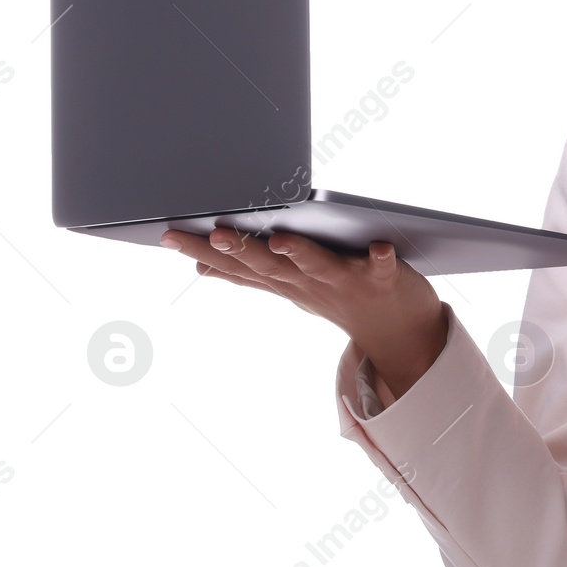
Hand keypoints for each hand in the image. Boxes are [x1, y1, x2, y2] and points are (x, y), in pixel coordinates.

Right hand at [160, 228, 447, 400]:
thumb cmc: (340, 296)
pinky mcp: (383, 278)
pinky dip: (381, 258)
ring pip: (319, 265)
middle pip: (270, 265)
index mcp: (285, 280)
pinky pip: (382, 267)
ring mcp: (346, 282)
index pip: (238, 265)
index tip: (169, 233)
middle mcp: (309, 283)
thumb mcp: (290, 287)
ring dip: (300, 253)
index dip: (203, 250)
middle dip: (242, 249)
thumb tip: (203, 265)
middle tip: (215, 233)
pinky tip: (380, 246)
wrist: (398, 333)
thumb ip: (251, 273)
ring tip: (282, 239)